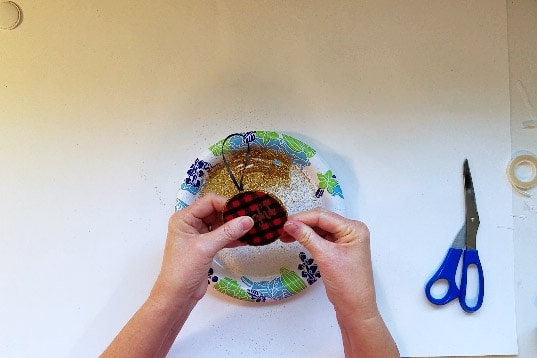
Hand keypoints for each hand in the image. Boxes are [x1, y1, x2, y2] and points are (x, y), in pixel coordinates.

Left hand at [151, 193, 253, 303]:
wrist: (177, 296)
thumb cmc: (183, 270)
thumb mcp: (206, 248)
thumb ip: (227, 232)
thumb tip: (247, 220)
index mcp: (184, 219)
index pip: (208, 202)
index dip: (226, 204)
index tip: (243, 210)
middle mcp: (190, 224)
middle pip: (215, 211)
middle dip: (232, 215)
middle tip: (250, 218)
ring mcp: (198, 236)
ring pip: (220, 224)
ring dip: (234, 227)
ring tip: (251, 228)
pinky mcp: (206, 247)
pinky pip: (221, 236)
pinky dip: (232, 237)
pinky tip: (246, 239)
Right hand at [281, 208, 398, 356]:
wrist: (355, 308)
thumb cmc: (347, 284)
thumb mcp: (325, 257)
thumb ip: (307, 237)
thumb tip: (290, 224)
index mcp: (354, 229)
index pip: (323, 217)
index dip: (302, 218)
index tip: (284, 223)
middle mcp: (351, 231)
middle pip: (321, 221)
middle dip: (302, 224)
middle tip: (282, 229)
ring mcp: (345, 240)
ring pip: (320, 229)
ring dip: (303, 231)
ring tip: (285, 235)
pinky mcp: (339, 249)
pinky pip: (322, 238)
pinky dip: (309, 239)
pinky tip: (297, 240)